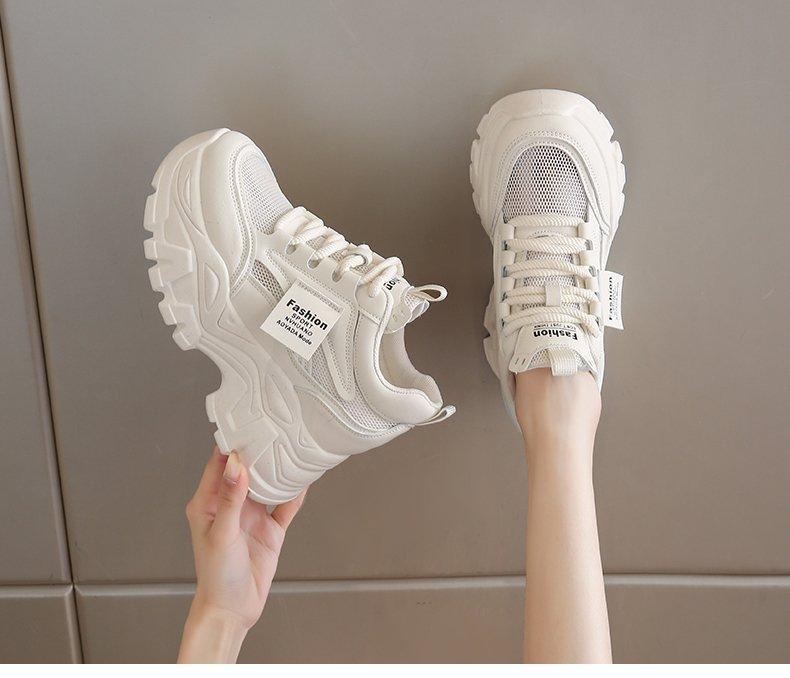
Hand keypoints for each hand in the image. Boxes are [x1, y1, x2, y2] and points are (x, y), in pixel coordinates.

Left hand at [178, 447, 305, 662]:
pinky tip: (304, 479)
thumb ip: (230, 498)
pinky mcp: (271, 529)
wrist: (233, 609)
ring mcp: (252, 516)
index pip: (219, 463)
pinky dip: (295, 493)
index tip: (246, 421)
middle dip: (259, 450)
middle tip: (275, 428)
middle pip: (247, 469)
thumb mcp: (221, 533)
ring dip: (279, 469)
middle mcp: (231, 504)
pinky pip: (285, 505)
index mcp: (209, 502)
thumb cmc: (215, 575)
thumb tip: (235, 463)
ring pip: (268, 484)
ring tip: (292, 446)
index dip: (231, 443)